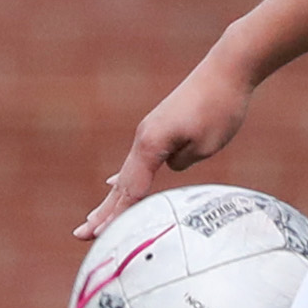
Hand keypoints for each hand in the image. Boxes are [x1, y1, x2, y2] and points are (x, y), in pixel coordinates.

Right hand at [77, 50, 255, 237]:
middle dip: (103, 213)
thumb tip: (171, 165)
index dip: (117, 216)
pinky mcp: (159, 129)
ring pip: (127, 174)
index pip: (131, 190)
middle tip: (81, 236)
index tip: (100, 237)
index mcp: (151, 144)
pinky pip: (137, 162)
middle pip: (121, 185)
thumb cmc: (219, 108)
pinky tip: (113, 184)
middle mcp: (144, 138)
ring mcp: (149, 133)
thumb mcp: (205, 145)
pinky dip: (125, 178)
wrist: (226, 70)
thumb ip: (183, 161)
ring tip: (93, 220)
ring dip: (112, 199)